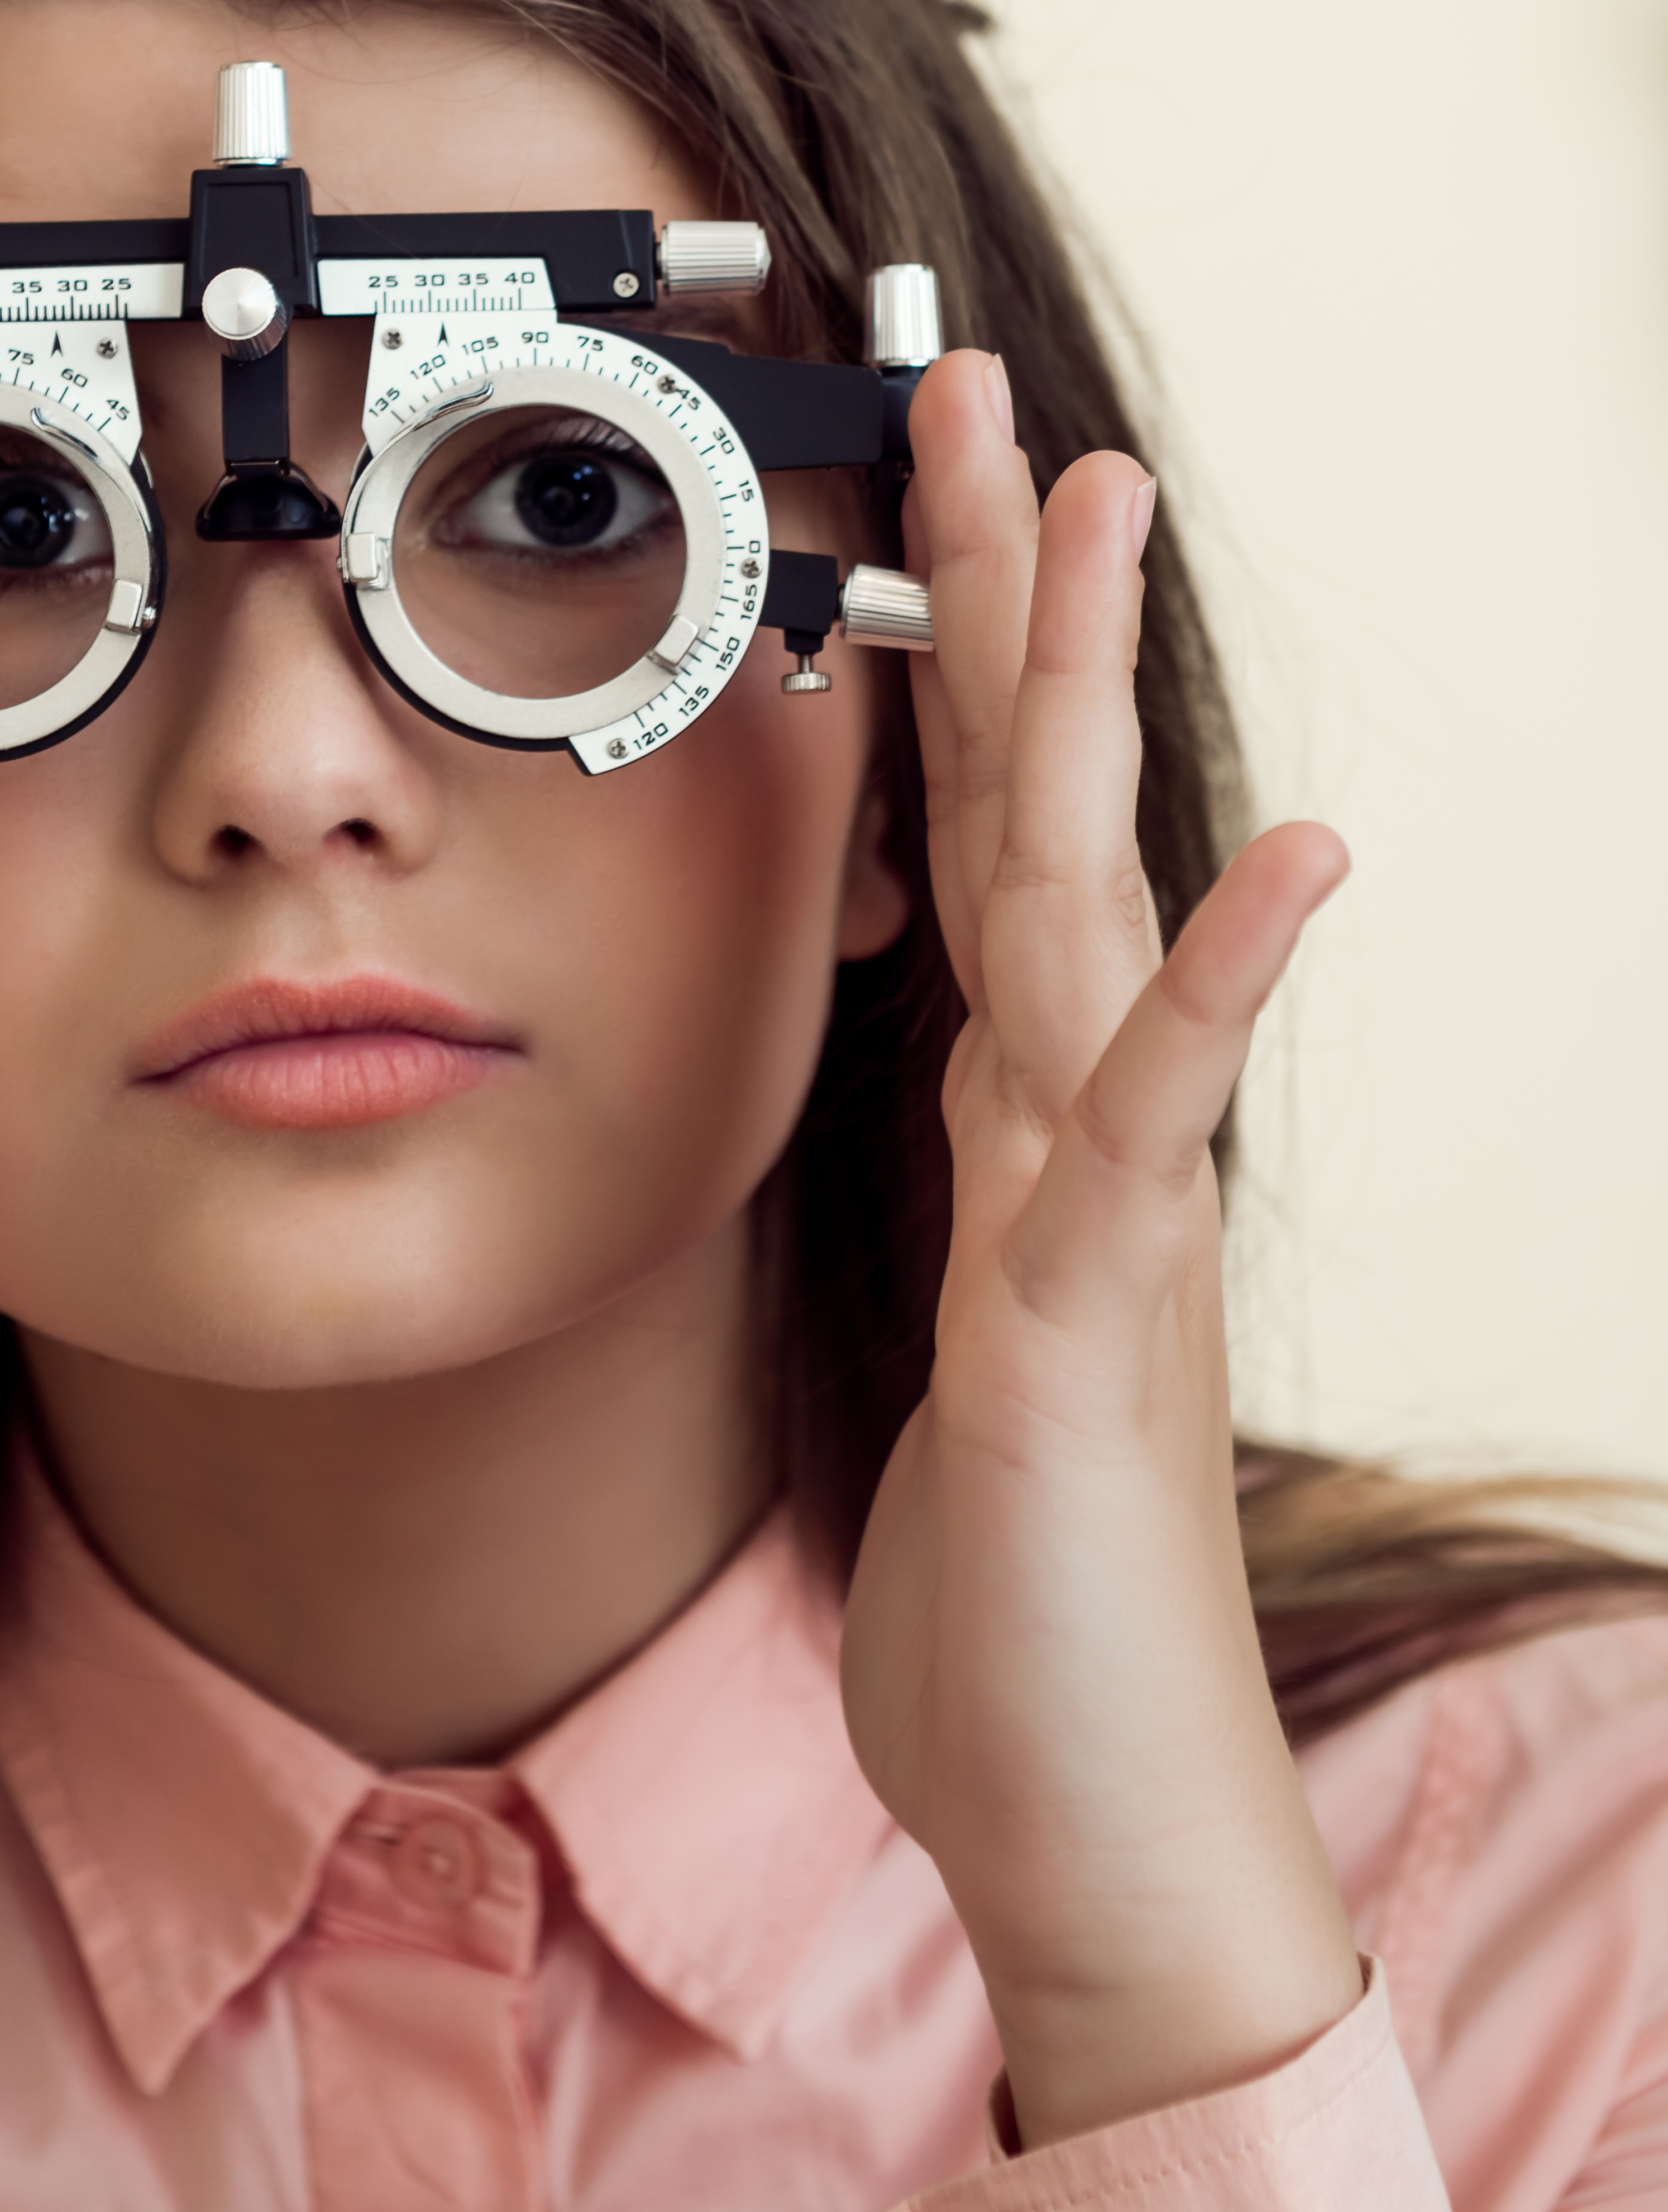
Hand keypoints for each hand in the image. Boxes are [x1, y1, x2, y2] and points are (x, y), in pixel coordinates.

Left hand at [839, 351, 1360, 2149]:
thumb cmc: (1023, 1596)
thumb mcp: (968, 1346)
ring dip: (1082, 702)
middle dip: (1005, 597)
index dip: (950, 664)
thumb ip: (986, 1203)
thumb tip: (973, 1090)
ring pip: (1080, 903)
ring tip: (1100, 504)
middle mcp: (1073, 1130)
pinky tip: (1292, 861)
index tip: (918, 493)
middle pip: (1030, 810)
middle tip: (986, 391)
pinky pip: (1154, 1125)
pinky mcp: (1091, 1322)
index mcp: (1023, 1129)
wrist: (1098, 1819)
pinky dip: (1218, 991)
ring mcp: (1096, 1210)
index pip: (977, 845)